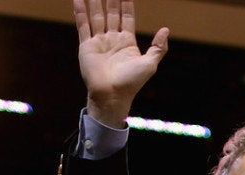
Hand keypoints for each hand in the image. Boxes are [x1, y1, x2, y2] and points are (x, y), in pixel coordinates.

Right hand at [74, 0, 168, 127]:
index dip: (126, 4)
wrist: (112, 95)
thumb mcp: (150, 64)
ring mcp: (99, 42)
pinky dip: (80, 13)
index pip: (126, 17)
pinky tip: (78, 0)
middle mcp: (112, 39)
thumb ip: (159, 47)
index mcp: (127, 42)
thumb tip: (166, 29)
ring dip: (95, 2)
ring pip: (96, 16)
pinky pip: (82, 26)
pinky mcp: (86, 46)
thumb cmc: (132, 82)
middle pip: (111, 13)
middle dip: (111, 0)